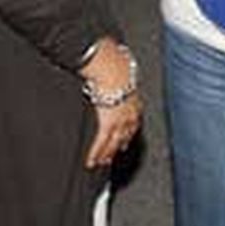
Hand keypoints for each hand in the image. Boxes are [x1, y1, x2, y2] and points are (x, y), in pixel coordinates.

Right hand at [80, 39, 141, 168]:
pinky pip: (101, 143)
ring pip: (114, 143)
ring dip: (107, 153)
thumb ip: (117, 75)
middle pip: (125, 135)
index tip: (124, 139)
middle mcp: (130, 114)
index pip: (133, 121)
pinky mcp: (107, 124)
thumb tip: (114, 68)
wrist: (113, 67)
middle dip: (119, 145)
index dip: (128, 131)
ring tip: (101, 162)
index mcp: (134, 100)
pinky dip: (95, 153)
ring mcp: (120, 121)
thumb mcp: (120, 72)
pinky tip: (90, 161)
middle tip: (113, 155)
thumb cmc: (115, 63)